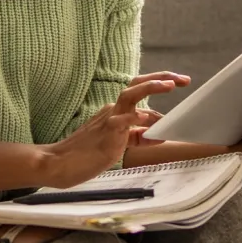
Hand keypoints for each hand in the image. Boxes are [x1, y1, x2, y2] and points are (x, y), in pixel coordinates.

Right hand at [41, 77, 181, 188]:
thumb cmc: (86, 155)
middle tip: (183, 79)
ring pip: (130, 95)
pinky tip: (145, 117)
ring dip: (150, 87)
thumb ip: (138, 137)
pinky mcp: (104, 133)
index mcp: (116, 111)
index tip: (180, 82)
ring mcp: (108, 120)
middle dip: (161, 78)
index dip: (161, 84)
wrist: (58, 163)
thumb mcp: (119, 144)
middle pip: (137, 85)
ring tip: (170, 85)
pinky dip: (134, 118)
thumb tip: (160, 135)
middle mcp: (113, 111)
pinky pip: (121, 121)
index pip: (141, 92)